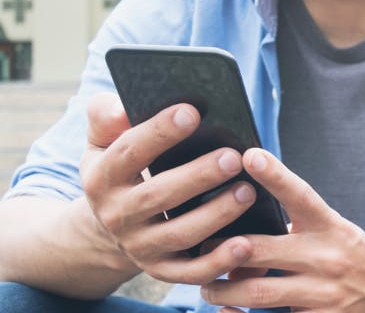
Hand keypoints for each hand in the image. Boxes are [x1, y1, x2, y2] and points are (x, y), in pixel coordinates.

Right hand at [79, 93, 256, 284]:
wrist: (110, 225)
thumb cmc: (122, 170)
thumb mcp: (104, 143)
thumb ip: (106, 118)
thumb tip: (122, 106)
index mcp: (103, 178)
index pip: (129, 152)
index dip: (158, 132)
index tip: (192, 112)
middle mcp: (117, 215)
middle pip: (157, 196)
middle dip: (197, 176)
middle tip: (233, 156)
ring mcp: (139, 246)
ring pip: (179, 234)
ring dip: (215, 215)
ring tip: (248, 192)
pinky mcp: (162, 270)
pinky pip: (191, 272)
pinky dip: (218, 262)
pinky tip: (245, 245)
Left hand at [201, 149, 364, 310]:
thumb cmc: (352, 257)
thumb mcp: (333, 231)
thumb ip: (294, 227)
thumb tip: (239, 226)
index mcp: (331, 228)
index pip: (301, 196)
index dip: (276, 175)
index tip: (250, 155)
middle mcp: (328, 258)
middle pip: (263, 249)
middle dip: (224, 250)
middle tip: (202, 249)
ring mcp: (324, 293)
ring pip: (258, 292)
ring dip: (223, 289)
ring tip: (208, 287)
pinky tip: (227, 311)